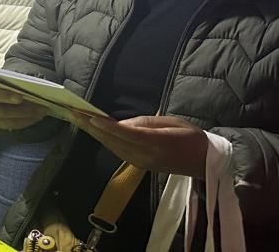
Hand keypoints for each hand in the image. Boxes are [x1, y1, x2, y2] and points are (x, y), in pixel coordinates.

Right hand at [0, 76, 48, 131]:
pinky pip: (13, 125)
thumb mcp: (7, 79)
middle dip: (8, 98)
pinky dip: (27, 121)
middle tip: (22, 97)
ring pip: (6, 115)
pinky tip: (38, 117)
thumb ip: (11, 79)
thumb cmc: (8, 85)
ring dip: (26, 113)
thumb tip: (25, 80)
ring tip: (42, 109)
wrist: (7, 101)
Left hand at [75, 114, 207, 177]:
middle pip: (114, 141)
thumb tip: (120, 124)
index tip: (90, 118)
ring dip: (94, 134)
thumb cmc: (191, 137)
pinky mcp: (141, 165)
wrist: (204, 162)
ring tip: (78, 119)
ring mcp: (142, 163)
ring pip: (113, 147)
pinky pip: (119, 152)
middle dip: (92, 127)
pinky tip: (94, 130)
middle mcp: (146, 156)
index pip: (126, 134)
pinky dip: (105, 140)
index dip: (107, 127)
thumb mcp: (171, 123)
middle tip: (73, 113)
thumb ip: (145, 123)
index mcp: (156, 143)